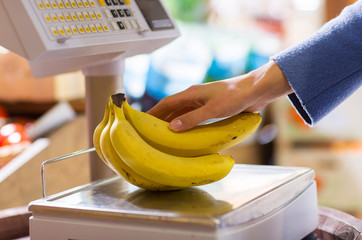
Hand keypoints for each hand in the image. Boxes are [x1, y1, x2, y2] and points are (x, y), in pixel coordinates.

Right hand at [147, 61, 292, 131]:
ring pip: (182, 113)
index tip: (142, 121)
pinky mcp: (212, 108)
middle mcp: (195, 97)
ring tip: (164, 134)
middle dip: (161, 119)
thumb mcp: (213, 109)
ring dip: (173, 122)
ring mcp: (203, 102)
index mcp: (192, 93)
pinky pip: (194, 116)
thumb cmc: (236, 96)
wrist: (256, 91)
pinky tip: (185, 132)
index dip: (154, 112)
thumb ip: (193, 118)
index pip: (167, 103)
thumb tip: (172, 128)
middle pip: (173, 108)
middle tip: (150, 131)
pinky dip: (186, 124)